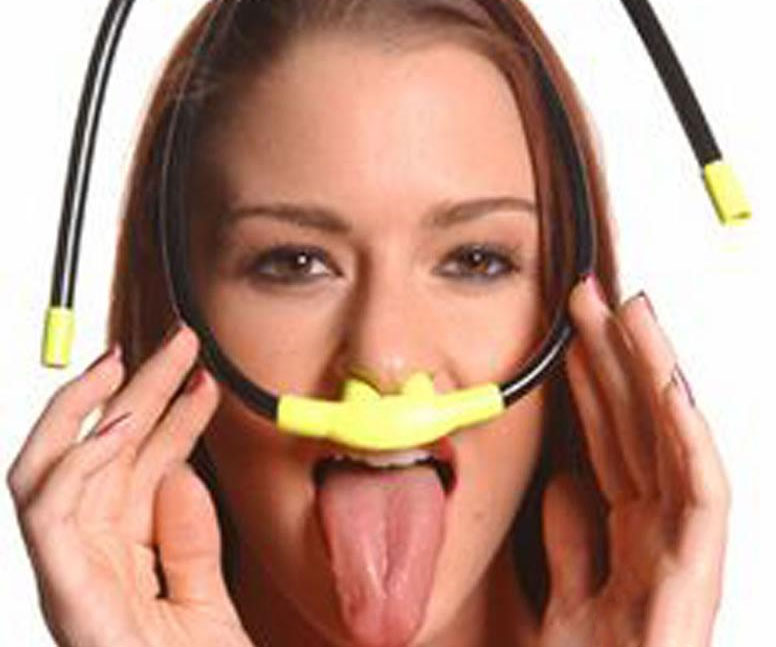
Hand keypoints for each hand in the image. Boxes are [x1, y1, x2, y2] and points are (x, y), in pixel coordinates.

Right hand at [7, 324, 252, 646]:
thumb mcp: (204, 600)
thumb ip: (189, 540)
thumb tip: (179, 472)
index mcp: (121, 556)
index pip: (139, 468)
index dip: (169, 417)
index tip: (203, 379)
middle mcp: (88, 559)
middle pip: (101, 456)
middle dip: (137, 390)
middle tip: (179, 343)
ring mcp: (69, 575)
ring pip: (55, 468)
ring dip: (91, 408)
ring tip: (128, 362)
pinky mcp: (64, 595)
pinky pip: (50, 514)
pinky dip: (77, 464)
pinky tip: (117, 425)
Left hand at [529, 277, 729, 646]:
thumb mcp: (566, 597)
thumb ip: (570, 540)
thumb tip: (564, 481)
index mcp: (629, 533)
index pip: (606, 438)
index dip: (590, 384)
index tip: (569, 338)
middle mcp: (659, 528)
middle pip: (635, 424)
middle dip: (614, 356)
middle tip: (589, 298)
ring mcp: (682, 544)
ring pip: (671, 439)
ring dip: (653, 372)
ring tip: (632, 312)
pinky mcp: (699, 569)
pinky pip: (700, 490)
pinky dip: (686, 435)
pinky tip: (670, 388)